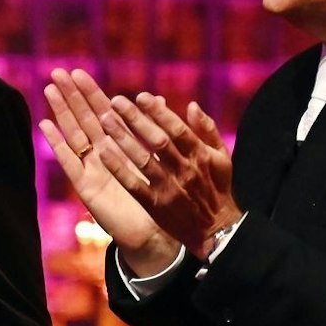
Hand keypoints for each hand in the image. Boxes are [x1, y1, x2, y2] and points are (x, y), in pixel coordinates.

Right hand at [39, 68, 177, 274]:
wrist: (153, 231)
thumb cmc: (156, 196)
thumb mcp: (158, 158)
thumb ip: (153, 128)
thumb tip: (155, 98)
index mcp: (117, 145)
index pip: (101, 112)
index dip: (90, 92)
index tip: (78, 72)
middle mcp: (100, 154)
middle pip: (83, 118)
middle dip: (71, 95)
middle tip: (57, 72)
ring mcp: (90, 169)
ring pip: (73, 134)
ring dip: (61, 112)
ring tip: (50, 90)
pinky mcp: (86, 187)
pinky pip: (69, 162)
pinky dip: (57, 144)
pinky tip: (45, 127)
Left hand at [94, 93, 239, 258]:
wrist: (216, 229)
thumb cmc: (218, 188)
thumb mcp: (222, 157)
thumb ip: (207, 130)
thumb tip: (192, 105)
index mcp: (200, 155)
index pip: (177, 129)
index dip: (158, 112)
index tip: (140, 96)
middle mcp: (184, 170)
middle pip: (157, 140)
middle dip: (136, 119)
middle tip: (115, 101)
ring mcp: (169, 188)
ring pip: (143, 160)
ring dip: (123, 139)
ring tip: (105, 120)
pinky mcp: (155, 205)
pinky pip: (133, 185)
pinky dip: (118, 169)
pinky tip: (103, 153)